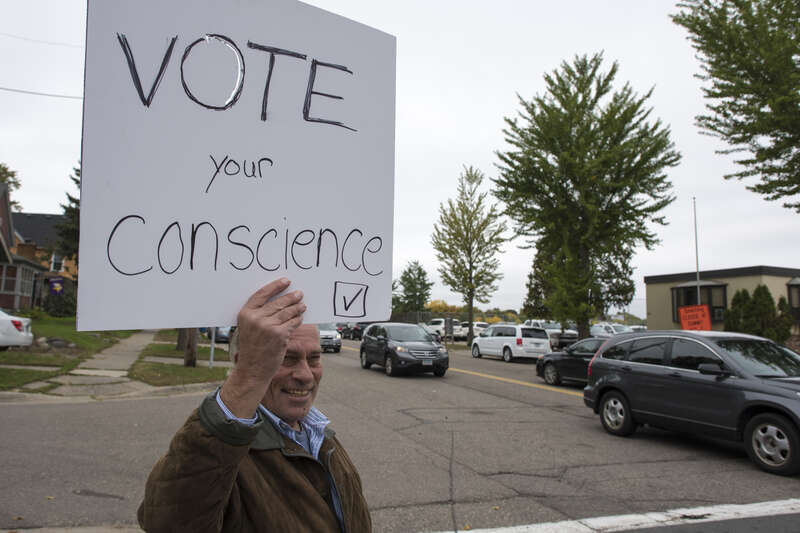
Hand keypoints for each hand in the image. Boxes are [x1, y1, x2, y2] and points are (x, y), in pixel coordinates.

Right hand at [220, 278, 305, 417]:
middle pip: (278, 302)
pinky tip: (300, 318)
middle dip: (291, 297)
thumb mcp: (248, 328)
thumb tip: (279, 301)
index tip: (285, 281)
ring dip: (297, 308)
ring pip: (287, 312)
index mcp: (245, 314)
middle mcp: (256, 318)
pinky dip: (298, 320)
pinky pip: (292, 323)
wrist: (253, 369)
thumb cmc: (252, 348)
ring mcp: (268, 326)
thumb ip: (259, 315)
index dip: (275, 286)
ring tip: (302, 305)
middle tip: (299, 293)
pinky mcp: (280, 335)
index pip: (262, 294)